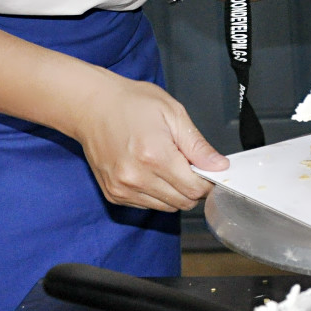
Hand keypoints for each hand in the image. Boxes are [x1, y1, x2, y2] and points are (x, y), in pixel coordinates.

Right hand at [68, 70, 228, 210]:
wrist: (91, 105)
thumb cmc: (131, 103)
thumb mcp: (173, 113)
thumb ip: (198, 145)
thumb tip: (219, 167)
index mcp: (155, 156)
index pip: (195, 189)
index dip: (207, 182)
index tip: (207, 170)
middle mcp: (136, 178)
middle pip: (182, 202)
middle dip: (192, 187)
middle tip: (187, 165)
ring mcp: (122, 189)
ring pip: (165, 207)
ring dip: (173, 192)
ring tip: (165, 164)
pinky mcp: (114, 194)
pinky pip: (146, 205)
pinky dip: (155, 193)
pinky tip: (149, 170)